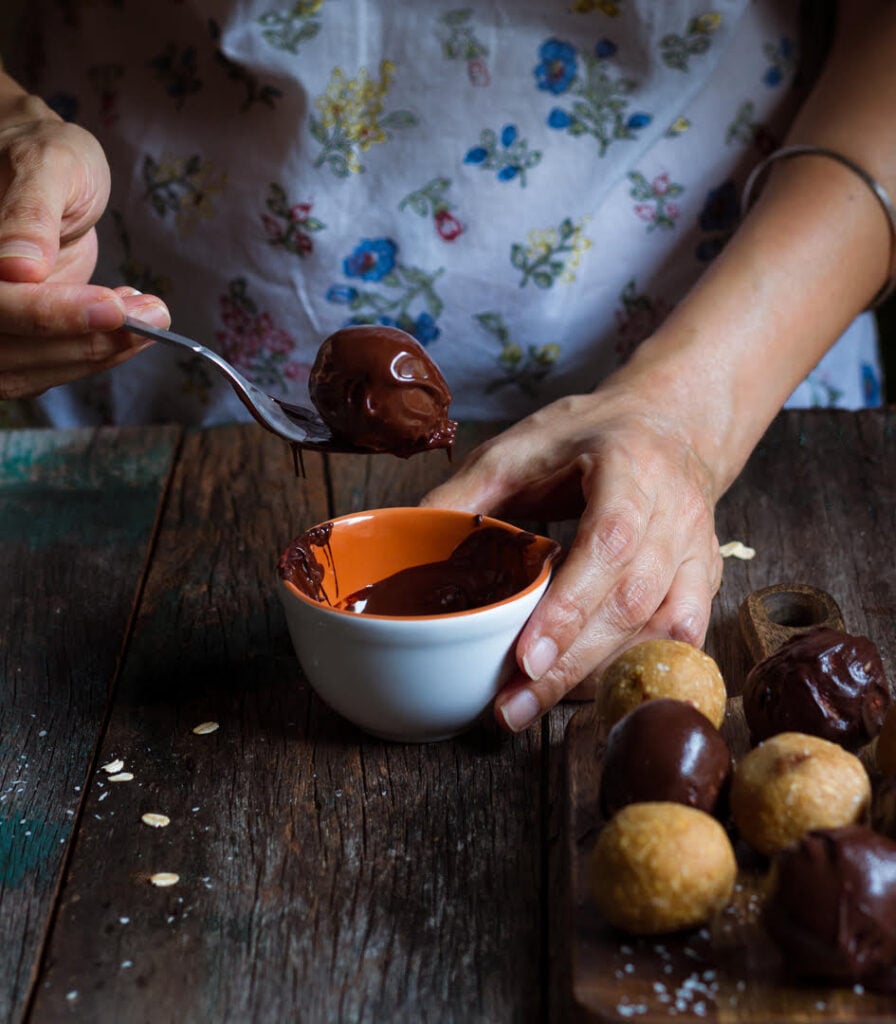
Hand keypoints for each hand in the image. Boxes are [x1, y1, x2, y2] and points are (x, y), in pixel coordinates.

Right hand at [0, 94, 168, 399]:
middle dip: (88, 338)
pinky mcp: (19, 340)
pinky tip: (131, 321)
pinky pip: (50, 367)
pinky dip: (98, 351)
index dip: (49, 314)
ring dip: (101, 351)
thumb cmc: (42, 154)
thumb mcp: (46, 165)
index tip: (111, 308)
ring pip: (31, 370)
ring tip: (152, 314)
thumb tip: (16, 267)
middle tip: (155, 313)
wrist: (46, 174)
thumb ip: (29, 214)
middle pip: (10, 349)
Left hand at [420, 386, 723, 731]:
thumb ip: (468, 491)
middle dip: (571, 663)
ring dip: (597, 676)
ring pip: (660, 630)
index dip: (570, 606)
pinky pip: (678, 640)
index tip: (524, 658)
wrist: (670, 423)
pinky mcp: (706, 580)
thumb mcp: (521, 445)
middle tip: (512, 706)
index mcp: (631, 468)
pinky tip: (583, 690)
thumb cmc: (590, 435)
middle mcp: (677, 513)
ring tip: (532, 706)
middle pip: (632, 601)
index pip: (609, 543)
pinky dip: (631, 669)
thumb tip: (410, 534)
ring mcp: (699, 551)